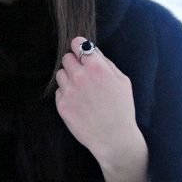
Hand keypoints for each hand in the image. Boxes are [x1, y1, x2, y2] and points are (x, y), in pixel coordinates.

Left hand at [55, 36, 148, 181]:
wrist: (113, 138)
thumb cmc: (121, 109)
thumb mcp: (122, 80)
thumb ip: (105, 62)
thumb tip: (91, 50)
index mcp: (97, 67)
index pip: (77, 44)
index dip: (79, 47)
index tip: (80, 52)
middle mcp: (80, 76)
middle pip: (66, 58)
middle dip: (74, 63)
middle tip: (83, 74)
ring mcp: (68, 91)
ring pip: (60, 74)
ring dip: (68, 78)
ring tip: (82, 91)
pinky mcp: (61, 105)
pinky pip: (59, 91)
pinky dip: (66, 94)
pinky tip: (79, 103)